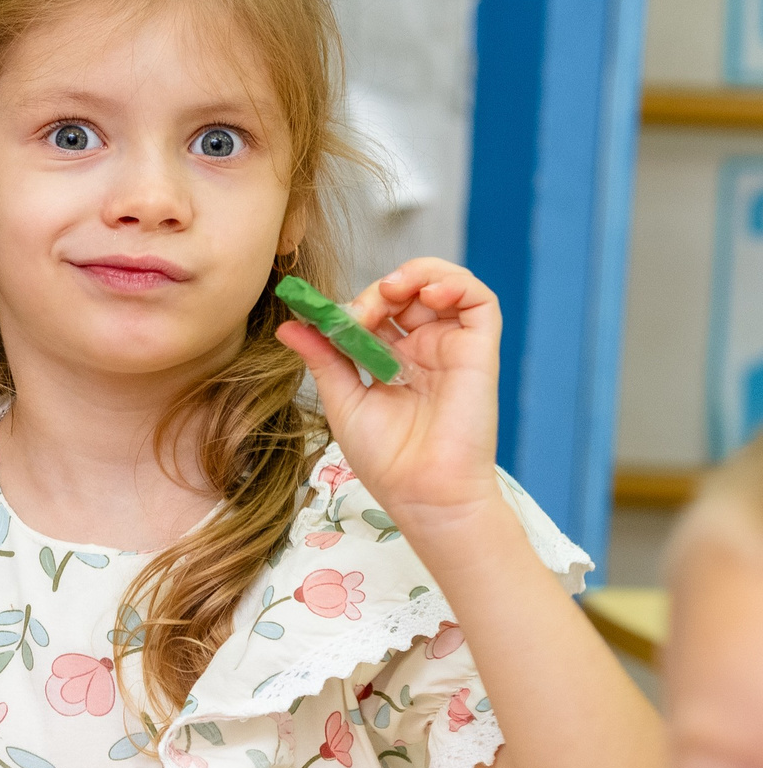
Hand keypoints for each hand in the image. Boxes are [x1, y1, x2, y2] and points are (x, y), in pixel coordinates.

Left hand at [276, 259, 504, 545]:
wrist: (422, 492)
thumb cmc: (385, 459)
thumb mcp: (343, 400)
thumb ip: (324, 358)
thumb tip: (289, 326)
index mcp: (390, 361)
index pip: (372, 312)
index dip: (351, 306)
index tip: (323, 317)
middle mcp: (422, 350)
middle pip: (405, 293)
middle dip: (378, 291)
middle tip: (359, 314)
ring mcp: (451, 348)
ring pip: (443, 286)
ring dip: (416, 275)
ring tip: (392, 292)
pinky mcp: (479, 350)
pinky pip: (479, 300)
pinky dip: (454, 283)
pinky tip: (427, 294)